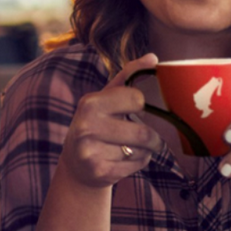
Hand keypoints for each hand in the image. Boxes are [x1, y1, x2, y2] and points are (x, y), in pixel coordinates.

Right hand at [58, 53, 162, 187]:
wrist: (77, 165)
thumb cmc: (98, 124)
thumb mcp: (107, 98)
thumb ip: (129, 76)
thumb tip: (153, 58)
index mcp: (90, 103)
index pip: (137, 99)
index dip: (143, 105)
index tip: (137, 110)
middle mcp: (86, 126)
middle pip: (143, 132)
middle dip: (153, 137)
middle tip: (151, 138)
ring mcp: (90, 151)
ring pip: (142, 150)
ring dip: (146, 151)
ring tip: (136, 148)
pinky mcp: (99, 172)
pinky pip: (136, 166)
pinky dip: (138, 163)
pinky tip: (125, 160)